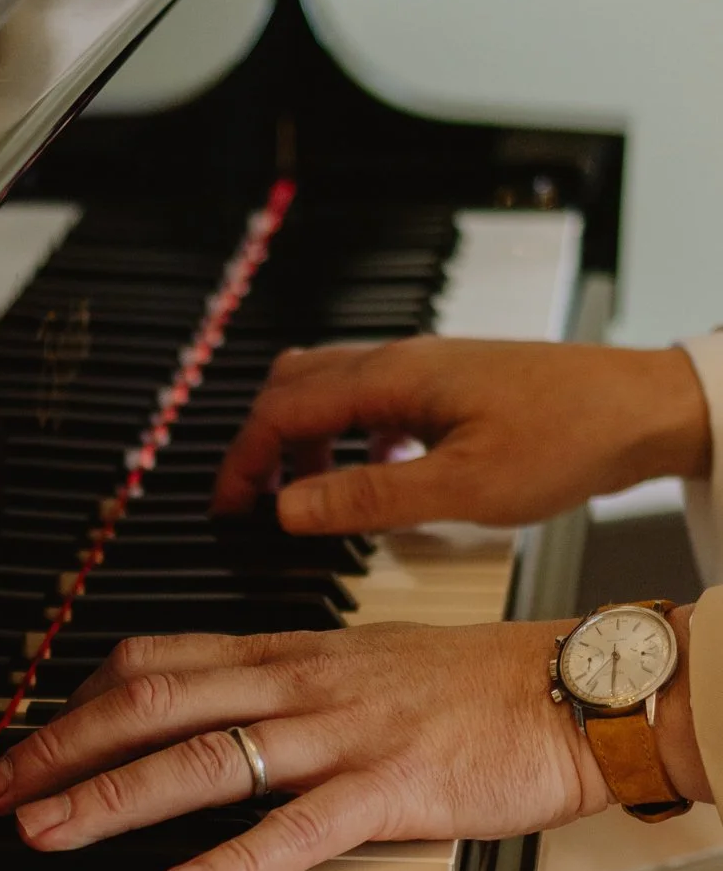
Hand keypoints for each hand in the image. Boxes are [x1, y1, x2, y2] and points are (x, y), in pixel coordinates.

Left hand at [0, 611, 708, 870]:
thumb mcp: (351, 662)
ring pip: (203, 759)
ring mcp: (341, 734)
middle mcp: (297, 684)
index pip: (151, 662)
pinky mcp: (392, 789)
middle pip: (150, 703)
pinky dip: (235, 859)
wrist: (572, 686)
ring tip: (45, 834)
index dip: (71, 702)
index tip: (13, 741)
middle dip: (58, 748)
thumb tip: (200, 707)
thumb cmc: (467, 683)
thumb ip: (274, 685)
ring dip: (112, 798)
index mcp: (284, 654)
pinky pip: (300, 825)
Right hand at [211, 336, 710, 536]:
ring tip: (307, 497)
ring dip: (306, 440)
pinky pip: (372, 399)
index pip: (282, 410)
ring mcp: (424, 368)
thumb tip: (289, 508)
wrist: (642, 408)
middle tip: (251, 500)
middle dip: (262, 443)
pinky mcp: (447, 383)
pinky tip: (376, 476)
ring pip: (332, 390)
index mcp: (392, 378)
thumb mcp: (462, 488)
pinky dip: (350, 437)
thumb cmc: (568, 438)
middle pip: (294, 387)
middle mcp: (400, 361)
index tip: (227, 507)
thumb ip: (369, 499)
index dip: (244, 460)